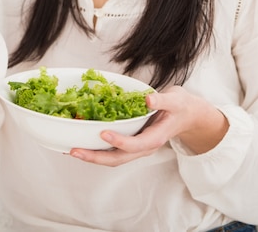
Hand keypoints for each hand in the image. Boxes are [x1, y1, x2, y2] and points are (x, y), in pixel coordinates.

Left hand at [69, 86, 228, 166]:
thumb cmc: (181, 106)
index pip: (135, 145)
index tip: (102, 132)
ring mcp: (136, 147)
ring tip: (71, 150)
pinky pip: (112, 150)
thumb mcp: (175, 99)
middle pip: (118, 158)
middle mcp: (144, 147)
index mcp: (155, 138)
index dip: (119, 141)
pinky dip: (96, 149)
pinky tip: (81, 142)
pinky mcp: (131, 142)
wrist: (187, 116)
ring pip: (113, 158)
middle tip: (74, 150)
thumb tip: (148, 99)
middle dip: (95, 157)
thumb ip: (162, 100)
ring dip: (92, 156)